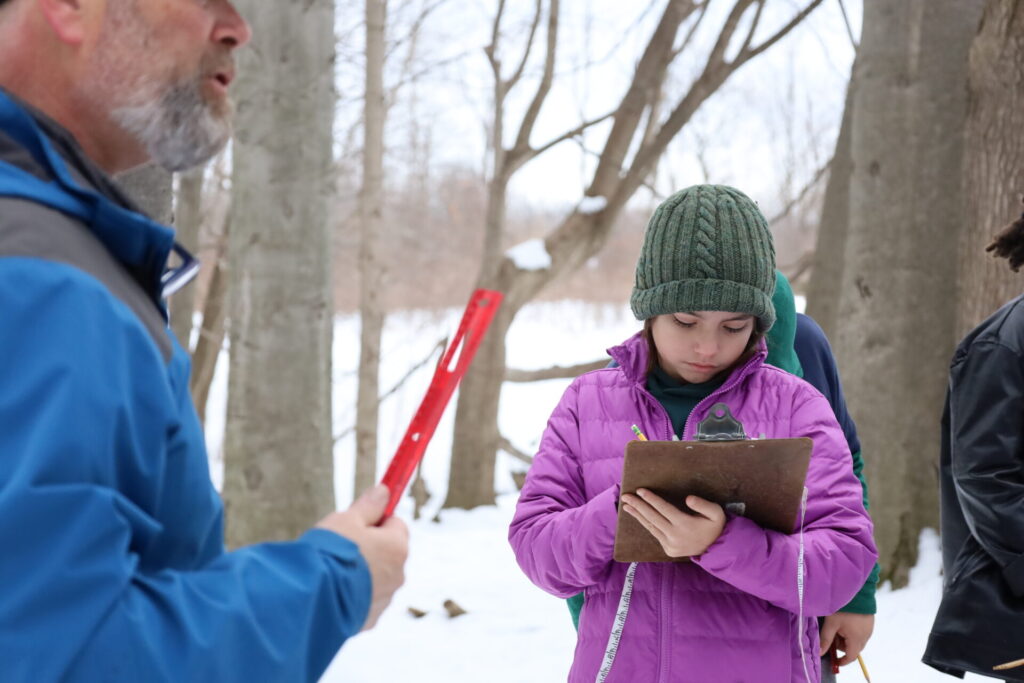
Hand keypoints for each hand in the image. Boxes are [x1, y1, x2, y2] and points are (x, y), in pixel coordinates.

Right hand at [316, 484, 408, 630]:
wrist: (313, 598)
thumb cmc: (330, 552)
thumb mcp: (347, 520)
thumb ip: (368, 506)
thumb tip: (384, 490)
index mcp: (397, 547)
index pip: (396, 524)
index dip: (377, 520)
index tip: (359, 520)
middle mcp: (398, 574)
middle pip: (388, 552)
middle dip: (369, 547)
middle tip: (341, 545)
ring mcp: (385, 599)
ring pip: (376, 578)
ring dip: (361, 573)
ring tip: (332, 571)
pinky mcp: (369, 619)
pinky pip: (364, 601)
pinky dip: (352, 595)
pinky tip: (332, 591)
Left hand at [621, 489, 724, 557]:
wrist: (716, 549)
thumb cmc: (715, 526)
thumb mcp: (716, 513)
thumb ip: (703, 505)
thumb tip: (688, 499)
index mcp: (685, 524)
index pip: (663, 509)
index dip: (651, 499)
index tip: (640, 490)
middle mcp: (675, 535)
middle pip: (652, 517)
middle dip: (638, 505)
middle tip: (625, 496)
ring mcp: (670, 544)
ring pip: (650, 527)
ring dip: (637, 515)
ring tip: (626, 506)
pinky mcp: (668, 549)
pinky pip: (655, 534)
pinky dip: (646, 524)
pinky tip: (639, 516)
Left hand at [818, 612, 873, 665]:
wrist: (858, 591)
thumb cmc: (843, 608)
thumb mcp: (831, 624)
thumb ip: (825, 639)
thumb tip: (820, 653)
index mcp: (857, 639)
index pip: (851, 657)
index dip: (842, 661)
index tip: (834, 660)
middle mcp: (866, 636)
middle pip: (853, 648)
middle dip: (841, 646)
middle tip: (831, 635)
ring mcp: (869, 629)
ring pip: (856, 640)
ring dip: (846, 638)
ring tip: (837, 625)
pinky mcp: (869, 622)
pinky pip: (860, 632)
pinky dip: (851, 631)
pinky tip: (844, 621)